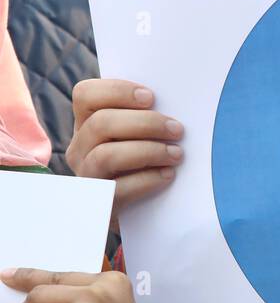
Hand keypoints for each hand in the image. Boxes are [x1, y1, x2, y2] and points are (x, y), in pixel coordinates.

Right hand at [66, 79, 183, 229]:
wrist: (137, 212)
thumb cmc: (141, 164)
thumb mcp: (135, 136)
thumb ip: (143, 117)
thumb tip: (174, 102)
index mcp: (87, 123)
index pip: (86, 94)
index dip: (117, 91)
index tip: (151, 97)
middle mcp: (80, 147)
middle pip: (101, 123)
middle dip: (145, 123)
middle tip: (177, 129)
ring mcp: (87, 176)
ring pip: (106, 155)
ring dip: (148, 151)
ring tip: (176, 154)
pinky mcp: (100, 202)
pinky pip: (119, 188)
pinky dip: (148, 179)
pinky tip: (168, 175)